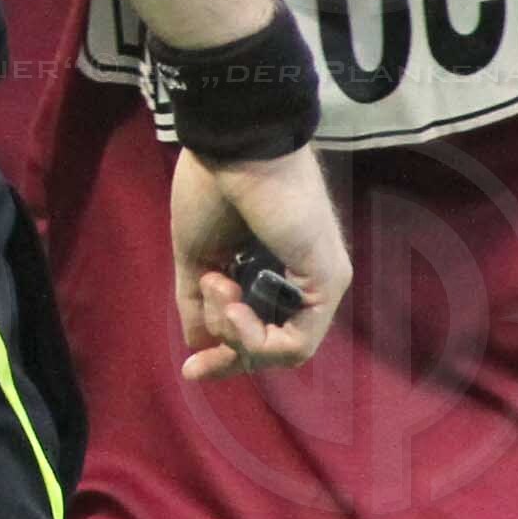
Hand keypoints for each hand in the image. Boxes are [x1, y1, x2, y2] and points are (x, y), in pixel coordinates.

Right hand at [171, 144, 349, 379]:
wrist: (233, 148)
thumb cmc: (213, 187)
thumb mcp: (195, 254)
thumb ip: (197, 303)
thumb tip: (198, 344)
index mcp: (270, 269)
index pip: (259, 333)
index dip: (224, 357)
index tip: (189, 370)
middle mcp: (302, 279)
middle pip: (269, 345)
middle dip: (227, 342)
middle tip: (206, 293)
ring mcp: (320, 282)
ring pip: (281, 349)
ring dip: (236, 330)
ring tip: (218, 285)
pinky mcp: (328, 281)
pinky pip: (296, 343)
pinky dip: (257, 338)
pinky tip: (234, 304)